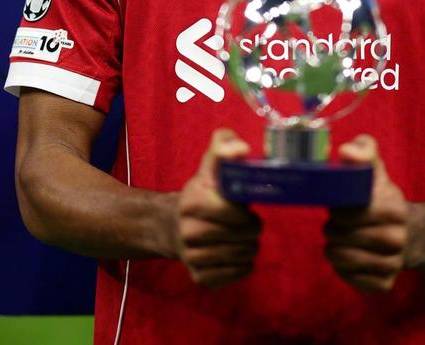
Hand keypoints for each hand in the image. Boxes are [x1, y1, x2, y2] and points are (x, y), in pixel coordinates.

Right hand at [171, 128, 260, 287]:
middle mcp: (188, 231)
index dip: (246, 212)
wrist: (173, 225)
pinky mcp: (199, 277)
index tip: (244, 207)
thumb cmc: (203, 192)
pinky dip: (244, 265)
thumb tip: (241, 148)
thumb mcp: (210, 164)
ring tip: (242, 237)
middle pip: (242, 237)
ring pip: (242, 256)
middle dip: (251, 229)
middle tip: (247, 222)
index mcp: (192, 201)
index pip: (234, 214)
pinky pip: (236, 274)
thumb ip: (224, 145)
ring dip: (250, 246)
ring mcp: (192, 257)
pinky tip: (237, 254)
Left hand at [324, 135, 407, 291]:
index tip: (338, 207)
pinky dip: (344, 271)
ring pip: (349, 261)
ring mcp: (394, 264)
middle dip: (333, 230)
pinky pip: (357, 282)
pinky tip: (345, 260)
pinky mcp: (386, 284)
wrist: (407, 231)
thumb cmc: (379, 196)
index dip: (338, 210)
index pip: (353, 214)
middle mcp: (399, 238)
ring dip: (335, 250)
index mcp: (395, 208)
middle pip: (347, 238)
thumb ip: (362, 151)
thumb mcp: (374, 169)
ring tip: (336, 241)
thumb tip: (346, 152)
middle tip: (334, 225)